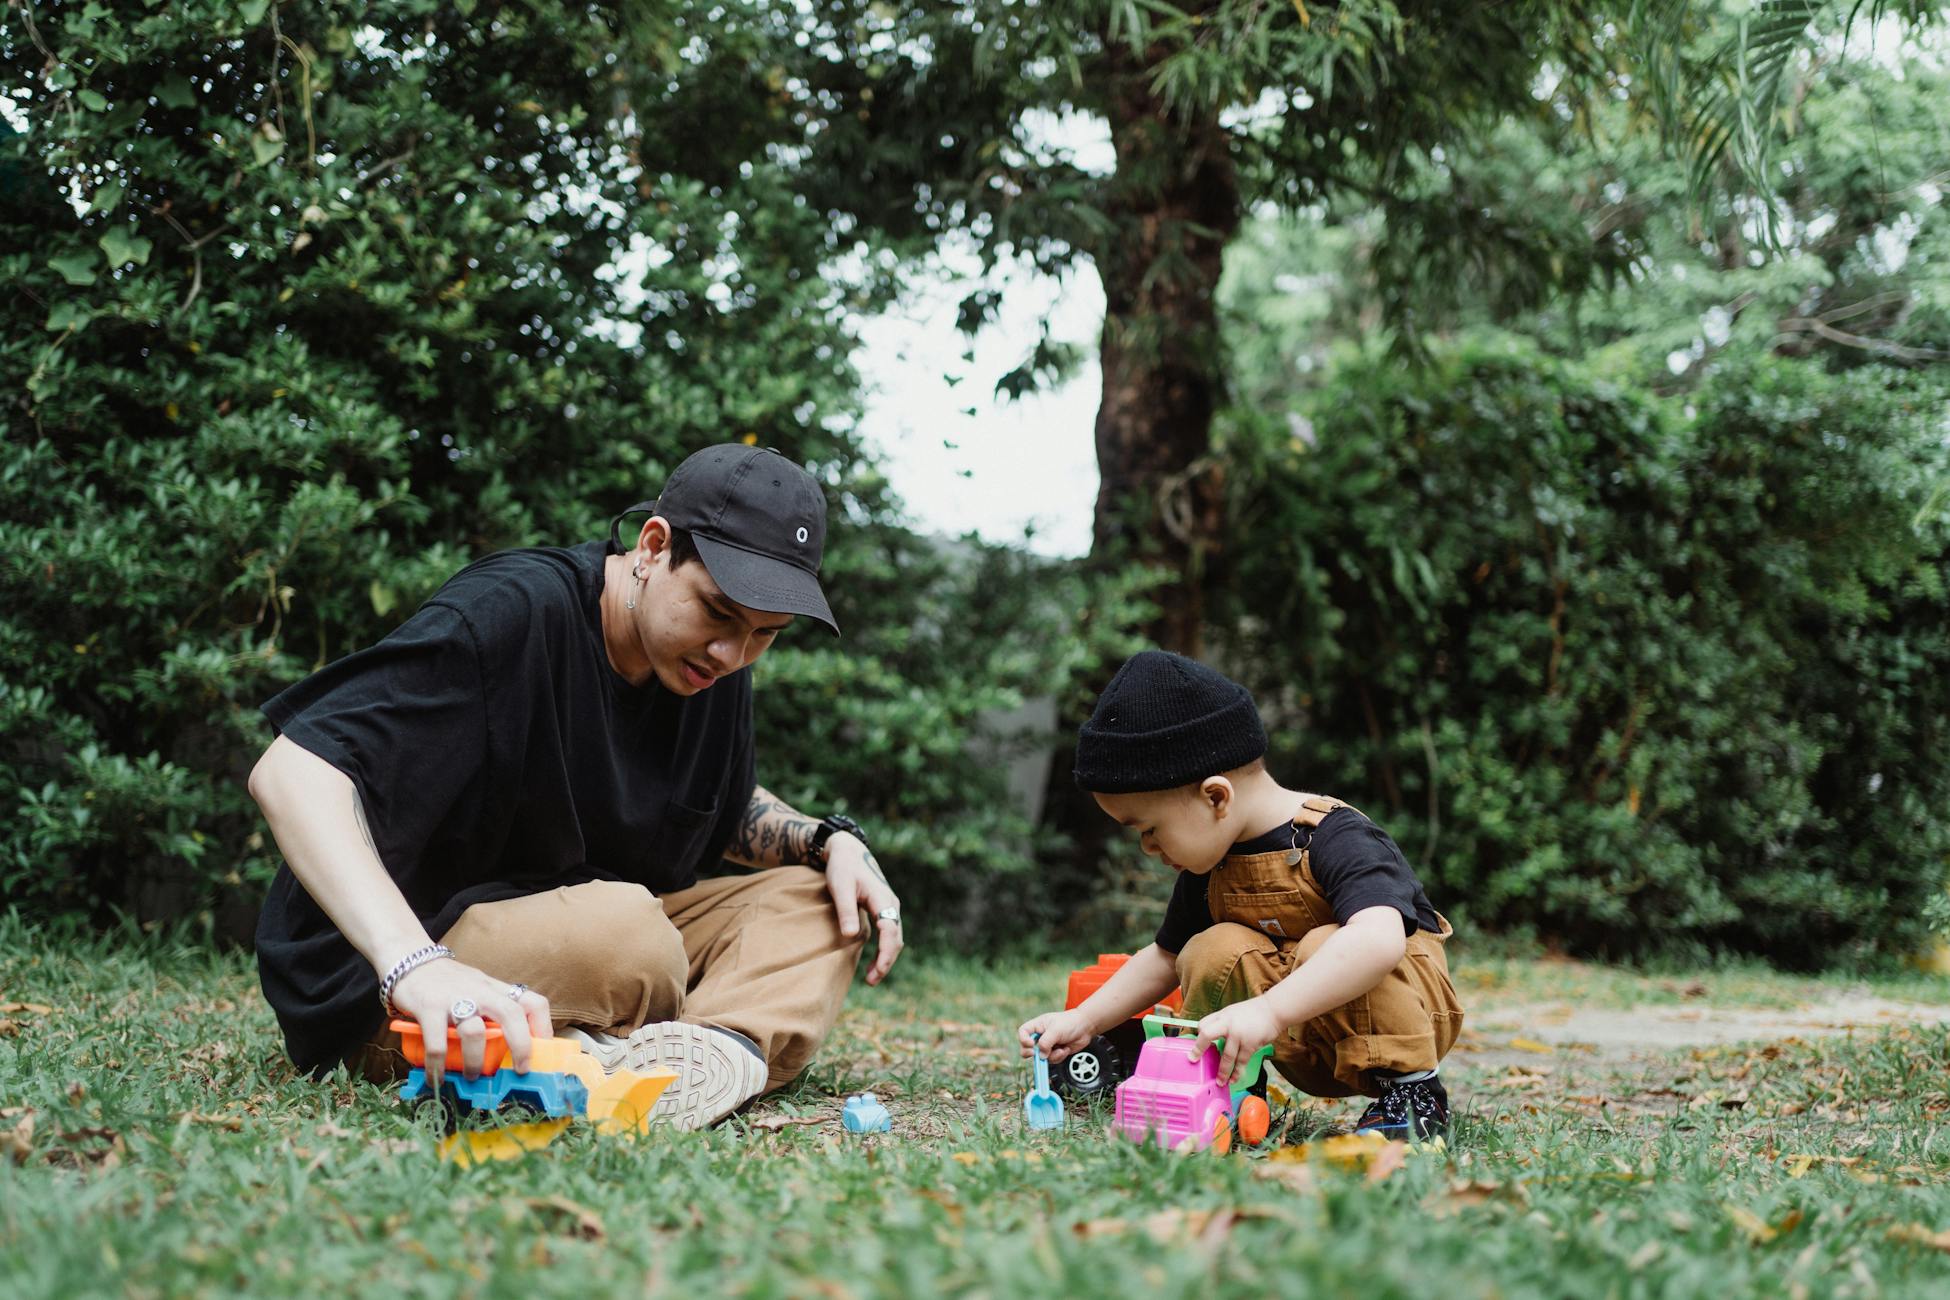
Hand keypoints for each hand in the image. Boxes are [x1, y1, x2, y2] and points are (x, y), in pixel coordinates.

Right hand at [390, 957, 552, 1082]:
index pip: (532, 1001)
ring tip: (472, 1076)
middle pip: (511, 1014)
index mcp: (495, 989)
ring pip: (474, 1032)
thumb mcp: (477, 988)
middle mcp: (480, 991)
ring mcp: (454, 998)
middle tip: (520, 1070)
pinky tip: (436, 1078)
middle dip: (521, 1045)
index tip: (544, 1049)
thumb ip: (491, 1009)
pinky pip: (437, 1043)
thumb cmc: (447, 982)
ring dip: (475, 1060)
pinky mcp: (429, 1007)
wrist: (409, 960)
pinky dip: (437, 1066)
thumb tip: (506, 1047)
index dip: (544, 1026)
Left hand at [822, 833, 904, 984]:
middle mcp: (891, 903)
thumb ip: (845, 910)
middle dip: (887, 961)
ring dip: (886, 957)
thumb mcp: (839, 886)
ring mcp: (890, 906)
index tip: (877, 972)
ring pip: (895, 937)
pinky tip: (875, 961)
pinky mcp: (885, 909)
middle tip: (871, 982)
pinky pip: (890, 933)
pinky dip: (885, 949)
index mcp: (882, 898)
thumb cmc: (842, 868)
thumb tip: (850, 936)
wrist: (849, 851)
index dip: (886, 953)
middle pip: (896, 937)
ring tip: (872, 978)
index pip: (890, 931)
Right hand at [1016, 1009, 1093, 1062]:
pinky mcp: (1056, 1052)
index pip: (1023, 1032)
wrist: (1086, 1027)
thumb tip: (1041, 1056)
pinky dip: (1059, 1056)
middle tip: (1037, 1055)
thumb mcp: (1056, 1030)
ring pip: (1042, 1057)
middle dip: (1032, 1053)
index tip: (1031, 1044)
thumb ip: (1046, 1042)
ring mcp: (1048, 1045)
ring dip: (1052, 1055)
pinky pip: (1052, 1059)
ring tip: (1062, 1048)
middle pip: (1028, 1048)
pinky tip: (1066, 1049)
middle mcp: (1041, 1036)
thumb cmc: (1070, 1023)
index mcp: (1038, 1025)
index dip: (1024, 1039)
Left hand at [1194, 996, 1282, 1085]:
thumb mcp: (1233, 1012)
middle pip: (1207, 1035)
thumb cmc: (1254, 1011)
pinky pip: (1241, 1061)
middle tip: (1193, 1060)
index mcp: (1222, 1015)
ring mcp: (1239, 1034)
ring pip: (1227, 1056)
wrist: (1273, 1010)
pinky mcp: (1251, 1044)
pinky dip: (1237, 1072)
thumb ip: (1223, 1023)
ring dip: (1223, 1071)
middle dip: (1199, 1049)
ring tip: (1220, 1082)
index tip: (1195, 1048)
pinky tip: (1234, 1079)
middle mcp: (1228, 1024)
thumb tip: (1214, 1038)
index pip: (1203, 1025)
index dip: (1199, 1036)